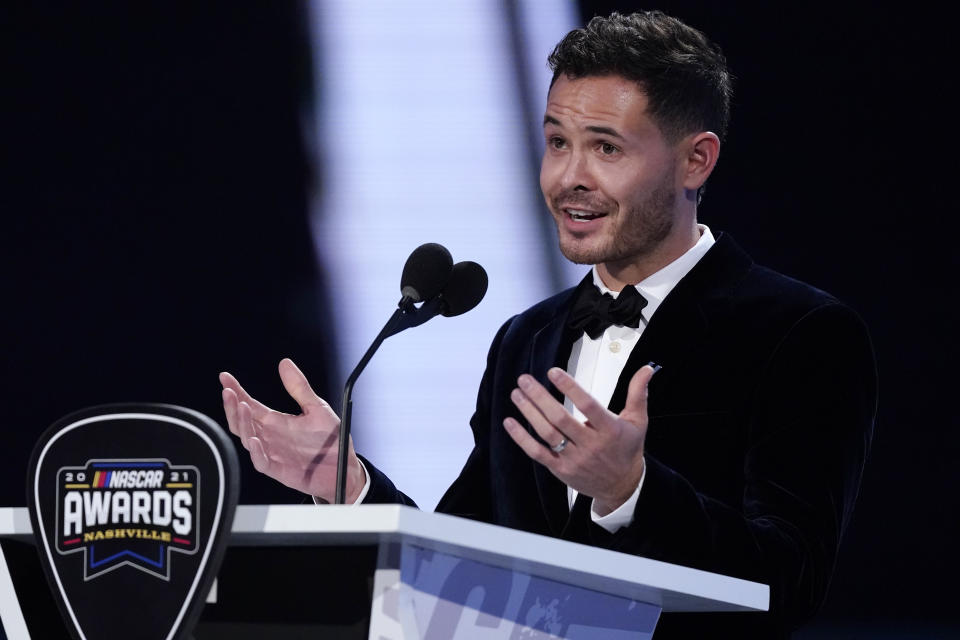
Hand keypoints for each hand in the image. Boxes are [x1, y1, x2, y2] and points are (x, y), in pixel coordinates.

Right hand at [219, 358, 365, 502]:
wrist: (345, 467)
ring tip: (242, 407)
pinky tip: (254, 439)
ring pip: (247, 439)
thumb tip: (285, 363)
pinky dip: (256, 452)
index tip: (225, 378)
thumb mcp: (317, 408)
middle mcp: (270, 437)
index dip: (236, 391)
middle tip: (228, 391)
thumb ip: (299, 388)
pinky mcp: (279, 469)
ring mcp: (273, 453)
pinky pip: (261, 462)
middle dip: (232, 406)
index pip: (250, 404)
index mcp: (276, 421)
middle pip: (241, 421)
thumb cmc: (330, 440)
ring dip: (242, 423)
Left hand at [503, 365, 656, 515]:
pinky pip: (538, 453)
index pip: (588, 406)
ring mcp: (574, 459)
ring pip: (547, 434)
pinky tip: (510, 422)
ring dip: (529, 413)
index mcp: (610, 430)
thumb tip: (647, 369)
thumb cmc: (628, 450)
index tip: (553, 372)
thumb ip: (638, 393)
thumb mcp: (638, 421)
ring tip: (517, 394)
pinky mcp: (561, 470)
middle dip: (540, 397)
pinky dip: (522, 438)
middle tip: (525, 379)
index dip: (570, 388)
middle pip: (561, 419)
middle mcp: (591, 445)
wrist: (622, 487)